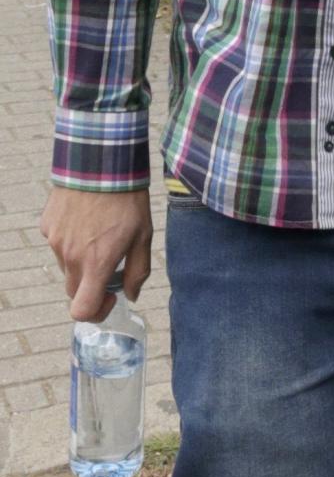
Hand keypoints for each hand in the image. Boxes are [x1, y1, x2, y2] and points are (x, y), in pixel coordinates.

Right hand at [40, 187, 151, 321]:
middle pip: (74, 290)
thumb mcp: (144, 237)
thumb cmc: (128, 201)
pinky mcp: (47, 226)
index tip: (111, 297)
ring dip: (82, 262)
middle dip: (92, 286)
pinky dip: (72, 242)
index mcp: (95, 264)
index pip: (82, 310)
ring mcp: (55, 241)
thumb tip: (131, 295)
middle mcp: (70, 257)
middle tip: (112, 265)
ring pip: (67, 266)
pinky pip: (59, 244)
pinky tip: (88, 220)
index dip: (96, 312)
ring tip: (102, 234)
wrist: (100, 165)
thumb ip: (138, 271)